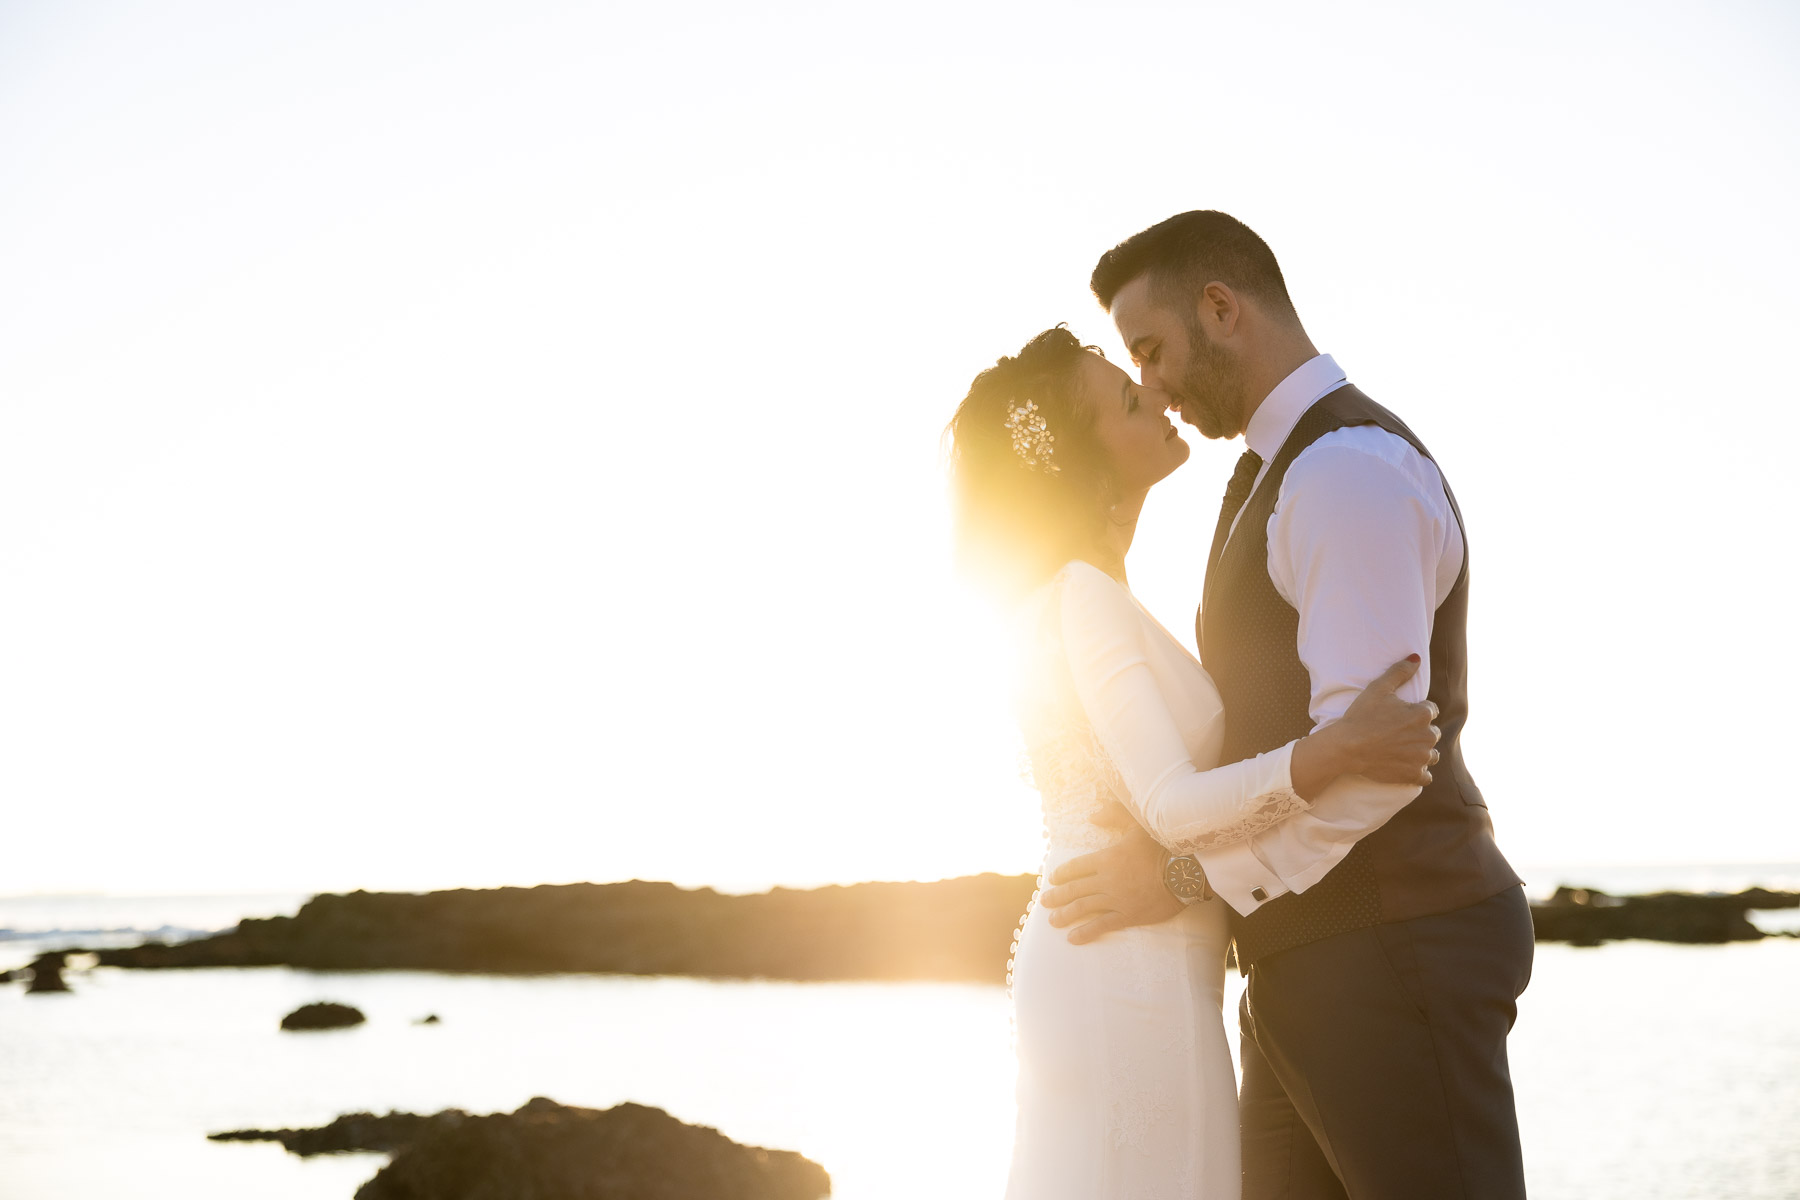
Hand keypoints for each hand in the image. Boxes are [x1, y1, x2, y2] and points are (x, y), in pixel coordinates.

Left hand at [1039, 824, 1183, 943]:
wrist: (1185, 873)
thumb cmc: (1163, 845)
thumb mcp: (1138, 822)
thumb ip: (1114, 814)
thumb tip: (1092, 815)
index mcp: (1106, 858)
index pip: (1076, 867)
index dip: (1062, 873)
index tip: (1052, 879)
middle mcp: (1106, 880)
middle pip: (1075, 889)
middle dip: (1057, 896)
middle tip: (1044, 901)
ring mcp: (1116, 899)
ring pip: (1083, 908)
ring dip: (1065, 915)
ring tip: (1053, 920)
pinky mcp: (1128, 916)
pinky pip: (1101, 925)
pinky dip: (1085, 932)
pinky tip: (1073, 938)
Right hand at [1336, 654, 1440, 785]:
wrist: (1347, 747)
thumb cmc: (1361, 716)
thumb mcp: (1378, 688)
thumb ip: (1400, 672)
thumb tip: (1416, 657)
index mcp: (1422, 714)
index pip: (1430, 710)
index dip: (1415, 712)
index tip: (1399, 717)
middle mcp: (1427, 736)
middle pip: (1432, 733)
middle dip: (1419, 732)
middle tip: (1397, 734)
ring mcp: (1421, 757)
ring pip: (1431, 754)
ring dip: (1421, 752)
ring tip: (1400, 750)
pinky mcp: (1414, 775)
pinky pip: (1426, 775)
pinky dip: (1418, 772)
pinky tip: (1405, 766)